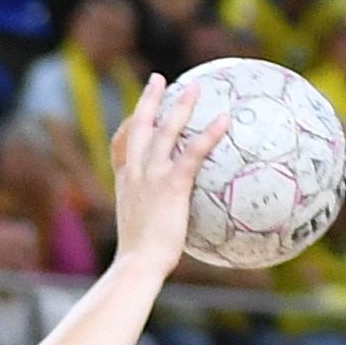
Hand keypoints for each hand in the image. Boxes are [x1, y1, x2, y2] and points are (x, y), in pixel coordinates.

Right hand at [102, 73, 231, 278]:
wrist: (137, 264)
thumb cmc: (141, 260)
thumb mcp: (141, 237)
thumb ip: (155, 224)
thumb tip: (169, 237)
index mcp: (125, 184)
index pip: (122, 148)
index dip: (127, 127)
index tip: (134, 114)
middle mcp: (134, 174)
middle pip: (139, 127)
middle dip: (149, 100)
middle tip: (158, 80)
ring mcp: (151, 176)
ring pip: (165, 131)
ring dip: (181, 106)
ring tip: (195, 87)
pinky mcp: (171, 185)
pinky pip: (193, 153)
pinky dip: (208, 134)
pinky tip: (224, 120)